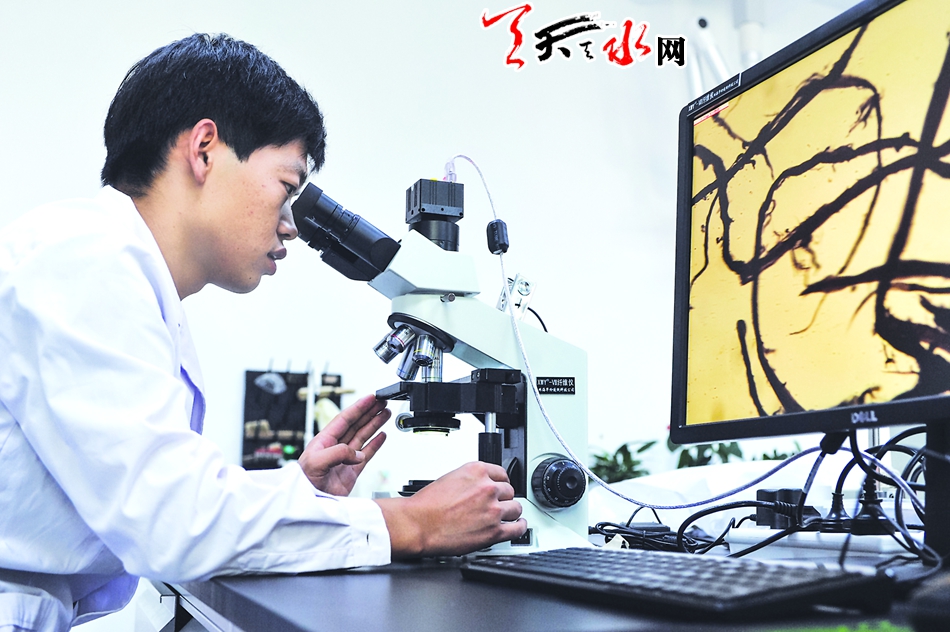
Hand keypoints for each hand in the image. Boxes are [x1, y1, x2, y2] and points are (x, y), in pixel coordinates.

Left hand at [297, 394, 390, 495]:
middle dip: (369, 412)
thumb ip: (337, 452)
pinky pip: (366, 455)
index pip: (345, 419)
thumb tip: (356, 453)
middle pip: (356, 424)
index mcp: (324, 441)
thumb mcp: (316, 462)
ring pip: (362, 437)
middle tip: (382, 402)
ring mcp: (344, 460)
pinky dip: (375, 445)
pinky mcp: (351, 473)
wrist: (307, 505)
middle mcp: (335, 448)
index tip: (371, 398)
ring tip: (385, 414)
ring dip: (374, 424)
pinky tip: (381, 436)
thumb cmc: (303, 482)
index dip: (359, 408)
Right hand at [374, 461, 526, 557]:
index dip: (500, 483)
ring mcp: (493, 509)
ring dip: (511, 512)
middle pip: (509, 491)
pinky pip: (517, 528)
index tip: (500, 487)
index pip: (501, 473)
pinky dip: (519, 527)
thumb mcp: (450, 477)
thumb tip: (479, 486)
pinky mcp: (494, 531)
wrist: (419, 524)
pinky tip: (517, 526)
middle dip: (503, 498)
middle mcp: (488, 488)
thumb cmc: (427, 505)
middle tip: (497, 504)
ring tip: (507, 516)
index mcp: (477, 471)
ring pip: (515, 508)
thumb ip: (470, 480)